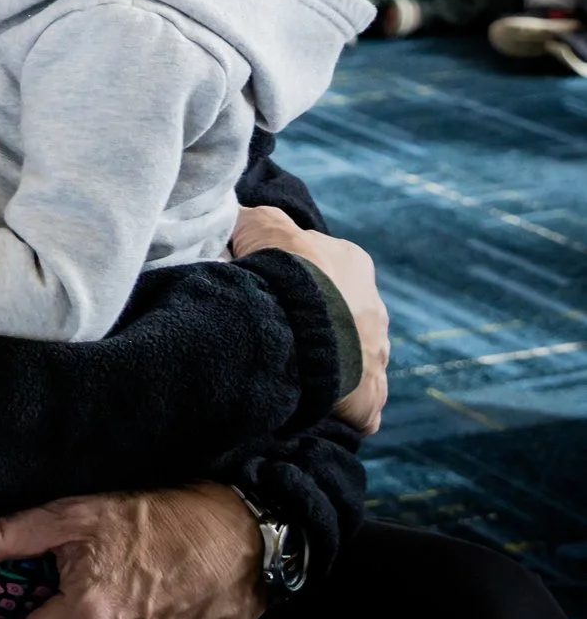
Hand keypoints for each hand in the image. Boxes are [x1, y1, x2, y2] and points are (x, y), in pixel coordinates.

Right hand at [230, 205, 388, 433]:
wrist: (305, 336)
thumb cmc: (288, 275)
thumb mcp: (262, 225)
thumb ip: (254, 220)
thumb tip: (240, 218)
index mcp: (353, 263)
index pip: (317, 263)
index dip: (286, 273)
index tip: (261, 286)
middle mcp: (375, 306)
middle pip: (336, 309)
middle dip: (309, 318)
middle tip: (270, 326)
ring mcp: (378, 353)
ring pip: (347, 353)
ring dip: (323, 358)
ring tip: (284, 364)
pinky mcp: (372, 394)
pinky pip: (355, 397)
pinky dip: (334, 399)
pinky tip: (307, 400)